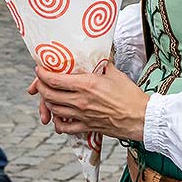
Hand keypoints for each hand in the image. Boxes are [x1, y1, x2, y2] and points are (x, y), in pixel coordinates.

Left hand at [29, 64, 148, 140]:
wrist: (141, 118)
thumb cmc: (130, 95)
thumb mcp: (115, 73)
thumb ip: (102, 63)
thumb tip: (96, 54)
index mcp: (86, 84)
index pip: (55, 79)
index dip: (43, 74)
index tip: (40, 68)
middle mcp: (81, 100)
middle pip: (50, 94)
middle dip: (41, 87)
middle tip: (41, 81)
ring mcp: (82, 115)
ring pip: (54, 110)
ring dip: (47, 102)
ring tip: (48, 96)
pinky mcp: (87, 127)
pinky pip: (65, 127)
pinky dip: (58, 122)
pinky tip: (58, 117)